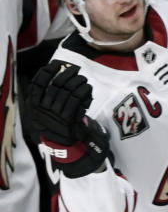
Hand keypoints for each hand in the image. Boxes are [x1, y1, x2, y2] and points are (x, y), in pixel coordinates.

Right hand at [28, 62, 110, 177]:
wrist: (63, 146)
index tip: (55, 64)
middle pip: (56, 85)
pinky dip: (84, 92)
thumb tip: (55, 75)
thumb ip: (46, 97)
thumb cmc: (56, 126)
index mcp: (35, 106)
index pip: (37, 84)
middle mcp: (44, 109)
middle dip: (67, 74)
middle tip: (75, 70)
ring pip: (69, 91)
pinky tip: (87, 88)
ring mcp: (56, 114)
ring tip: (83, 79)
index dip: (46, 72)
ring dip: (78, 82)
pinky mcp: (70, 119)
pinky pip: (78, 100)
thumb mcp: (44, 113)